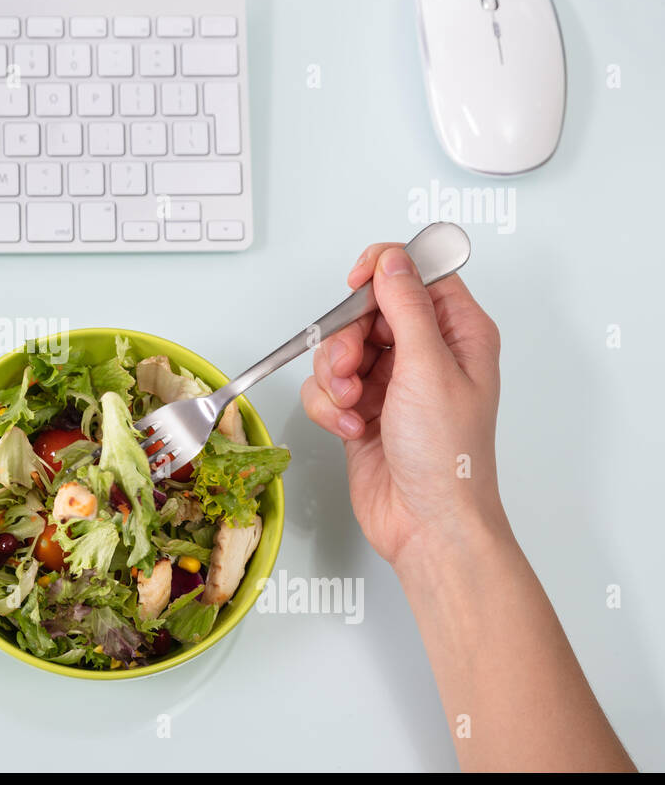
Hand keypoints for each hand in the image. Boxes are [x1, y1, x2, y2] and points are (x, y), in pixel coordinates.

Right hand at [301, 244, 506, 565]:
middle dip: (347, 340)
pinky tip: (351, 428)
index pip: (417, 275)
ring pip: (339, 350)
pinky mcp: (362, 410)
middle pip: (366, 312)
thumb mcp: (428, 368)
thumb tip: (393, 260)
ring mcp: (392, 383)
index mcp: (458, 334)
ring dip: (333, 377)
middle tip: (351, 368)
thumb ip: (405, 307)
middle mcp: (425, 354)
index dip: (383, 273)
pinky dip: (329, 407)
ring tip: (351, 405)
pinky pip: (326, 387)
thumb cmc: (447, 457)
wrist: (426, 524)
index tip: (355, 285)